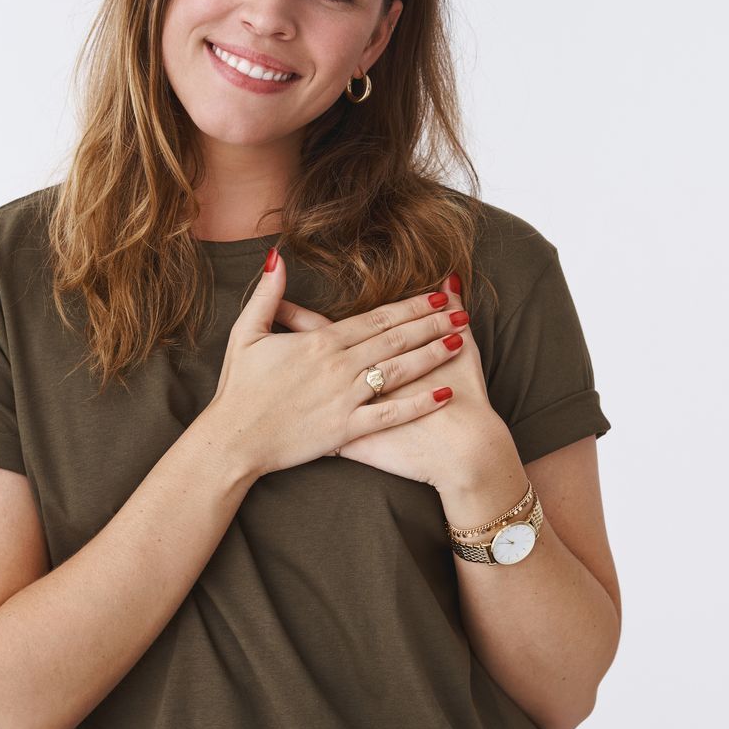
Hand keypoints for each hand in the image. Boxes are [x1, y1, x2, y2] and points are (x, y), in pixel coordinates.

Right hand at [204, 248, 469, 479]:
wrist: (233, 439)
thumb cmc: (238, 388)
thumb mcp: (245, 333)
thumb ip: (267, 295)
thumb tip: (278, 257)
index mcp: (320, 342)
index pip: (376, 318)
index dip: (410, 306)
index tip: (438, 296)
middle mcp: (339, 367)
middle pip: (395, 339)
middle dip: (432, 324)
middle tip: (462, 313)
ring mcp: (345, 399)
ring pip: (399, 371)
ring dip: (432, 355)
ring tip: (460, 341)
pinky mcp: (347, 430)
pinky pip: (390, 415)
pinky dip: (419, 403)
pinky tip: (444, 393)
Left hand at [277, 270, 510, 487]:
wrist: (465, 450)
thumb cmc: (468, 400)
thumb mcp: (464, 350)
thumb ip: (452, 310)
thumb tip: (448, 278)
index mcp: (375, 354)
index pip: (328, 327)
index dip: (299, 314)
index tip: (278, 304)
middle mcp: (353, 379)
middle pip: (312, 354)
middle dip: (287, 341)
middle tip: (260, 325)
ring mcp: (349, 408)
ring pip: (310, 388)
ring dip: (290, 377)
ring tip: (260, 365)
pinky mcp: (352, 438)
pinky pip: (315, 425)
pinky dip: (302, 419)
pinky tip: (284, 415)